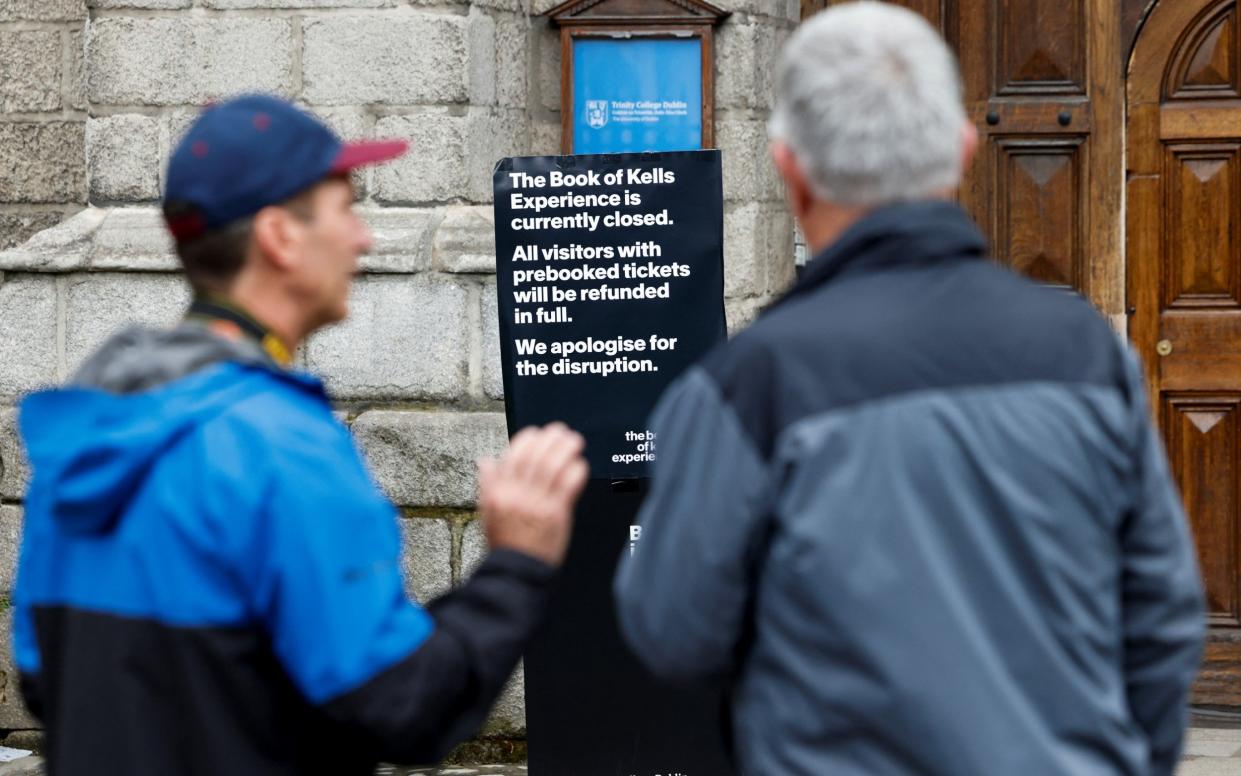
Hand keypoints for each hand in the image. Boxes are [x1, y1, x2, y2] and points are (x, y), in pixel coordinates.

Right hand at [476, 423, 587, 567]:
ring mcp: (537, 504)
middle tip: (561, 430)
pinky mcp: (556, 515)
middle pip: (536, 456)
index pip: (514, 455)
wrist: (516, 571)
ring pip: (553, 466)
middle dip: (550, 439)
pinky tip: (580, 464)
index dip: (528, 439)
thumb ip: (488, 484)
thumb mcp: (486, 512)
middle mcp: (517, 494)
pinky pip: (568, 485)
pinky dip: (576, 470)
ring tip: (575, 441)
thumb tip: (485, 460)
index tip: (538, 433)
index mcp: (498, 491)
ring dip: (566, 449)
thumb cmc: (504, 542)